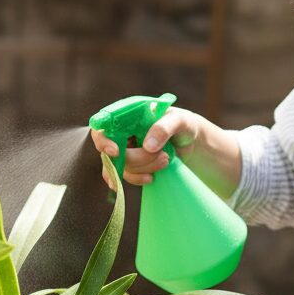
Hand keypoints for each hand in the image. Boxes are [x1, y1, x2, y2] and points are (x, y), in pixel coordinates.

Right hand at [90, 107, 210, 189]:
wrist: (190, 142)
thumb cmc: (184, 124)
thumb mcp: (180, 121)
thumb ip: (164, 128)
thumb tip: (147, 146)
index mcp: (128, 114)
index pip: (103, 125)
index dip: (104, 140)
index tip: (117, 152)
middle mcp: (122, 131)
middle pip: (111, 152)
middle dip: (136, 159)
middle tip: (163, 157)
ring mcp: (125, 149)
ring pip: (120, 167)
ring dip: (142, 169)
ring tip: (166, 161)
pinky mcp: (131, 163)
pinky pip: (124, 176)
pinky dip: (136, 179)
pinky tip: (150, 179)